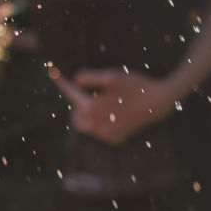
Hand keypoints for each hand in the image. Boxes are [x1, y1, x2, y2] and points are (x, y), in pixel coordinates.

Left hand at [51, 67, 174, 144]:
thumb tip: (74, 80)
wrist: (159, 101)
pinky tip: (113, 113)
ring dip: (87, 113)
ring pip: (84, 124)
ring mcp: (105, 135)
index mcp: (90, 108)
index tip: (51, 70)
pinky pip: (97, 131)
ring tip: (102, 102)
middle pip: (75, 110)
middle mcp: (95, 126)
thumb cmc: (134, 86)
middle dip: (79, 101)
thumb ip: (87, 78)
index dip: (61, 81)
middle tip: (93, 91)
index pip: (70, 93)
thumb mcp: (110, 76)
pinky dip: (99, 122)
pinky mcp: (115, 139)